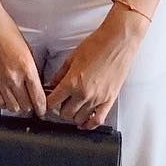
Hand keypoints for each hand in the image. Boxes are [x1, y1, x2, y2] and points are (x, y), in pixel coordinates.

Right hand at [0, 0, 47, 116]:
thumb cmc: (5, 29)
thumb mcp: (27, 48)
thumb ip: (31, 68)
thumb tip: (35, 82)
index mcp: (27, 67)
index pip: (38, 97)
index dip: (42, 108)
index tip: (43, 110)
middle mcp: (13, 77)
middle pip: (26, 105)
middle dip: (31, 107)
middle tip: (32, 104)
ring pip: (12, 107)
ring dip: (17, 106)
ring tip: (19, 101)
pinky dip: (3, 103)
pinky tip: (6, 98)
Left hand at [43, 14, 143, 130]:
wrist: (118, 41)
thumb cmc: (97, 44)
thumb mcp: (72, 57)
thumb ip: (60, 74)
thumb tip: (52, 85)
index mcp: (72, 82)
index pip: (52, 103)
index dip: (48, 103)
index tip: (48, 101)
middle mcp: (84, 93)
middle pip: (65, 114)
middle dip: (60, 109)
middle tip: (61, 102)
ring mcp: (98, 98)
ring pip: (79, 119)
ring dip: (74, 115)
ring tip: (73, 107)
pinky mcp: (110, 100)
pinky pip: (98, 120)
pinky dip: (90, 124)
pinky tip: (85, 122)